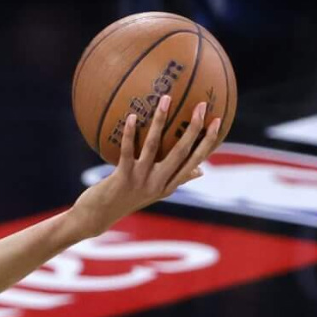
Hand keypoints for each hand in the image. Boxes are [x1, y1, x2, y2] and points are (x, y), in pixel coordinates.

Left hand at [73, 94, 221, 231]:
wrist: (98, 217)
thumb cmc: (126, 200)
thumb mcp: (155, 193)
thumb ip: (176, 180)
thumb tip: (201, 171)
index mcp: (170, 185)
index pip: (195, 160)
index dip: (208, 141)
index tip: (218, 121)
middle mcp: (159, 183)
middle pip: (181, 152)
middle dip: (194, 128)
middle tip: (200, 105)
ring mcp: (141, 180)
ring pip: (154, 146)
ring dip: (160, 121)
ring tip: (165, 99)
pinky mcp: (123, 177)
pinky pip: (128, 150)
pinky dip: (130, 133)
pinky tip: (131, 116)